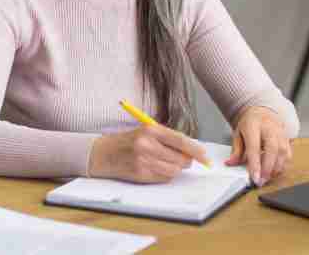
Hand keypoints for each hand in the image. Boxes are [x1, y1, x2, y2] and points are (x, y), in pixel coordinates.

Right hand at [88, 124, 208, 182]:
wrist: (103, 153)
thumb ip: (167, 139)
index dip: (196, 150)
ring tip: (164, 162)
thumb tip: (192, 150)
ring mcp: (143, 160)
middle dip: (186, 161)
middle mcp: (147, 144)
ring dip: (175, 169)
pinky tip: (155, 168)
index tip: (205, 157)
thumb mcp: (146, 132)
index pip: (180, 140)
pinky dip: (165, 175)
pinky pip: (164, 178)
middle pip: (180, 158)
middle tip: (183, 160)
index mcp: (150, 129)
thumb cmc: (128, 141)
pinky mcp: (140, 174)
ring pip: (174, 170)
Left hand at [225, 106, 292, 186]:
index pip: (254, 146)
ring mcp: (280, 132)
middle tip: (261, 181)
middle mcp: (269, 128)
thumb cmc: (249, 124)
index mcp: (253, 125)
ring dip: (276, 169)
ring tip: (266, 178)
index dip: (255, 163)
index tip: (254, 177)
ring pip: (283, 153)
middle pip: (273, 149)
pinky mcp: (287, 139)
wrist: (262, 112)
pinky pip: (288, 154)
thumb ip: (236, 150)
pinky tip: (274, 171)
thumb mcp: (238, 134)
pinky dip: (282, 165)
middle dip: (268, 168)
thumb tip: (231, 163)